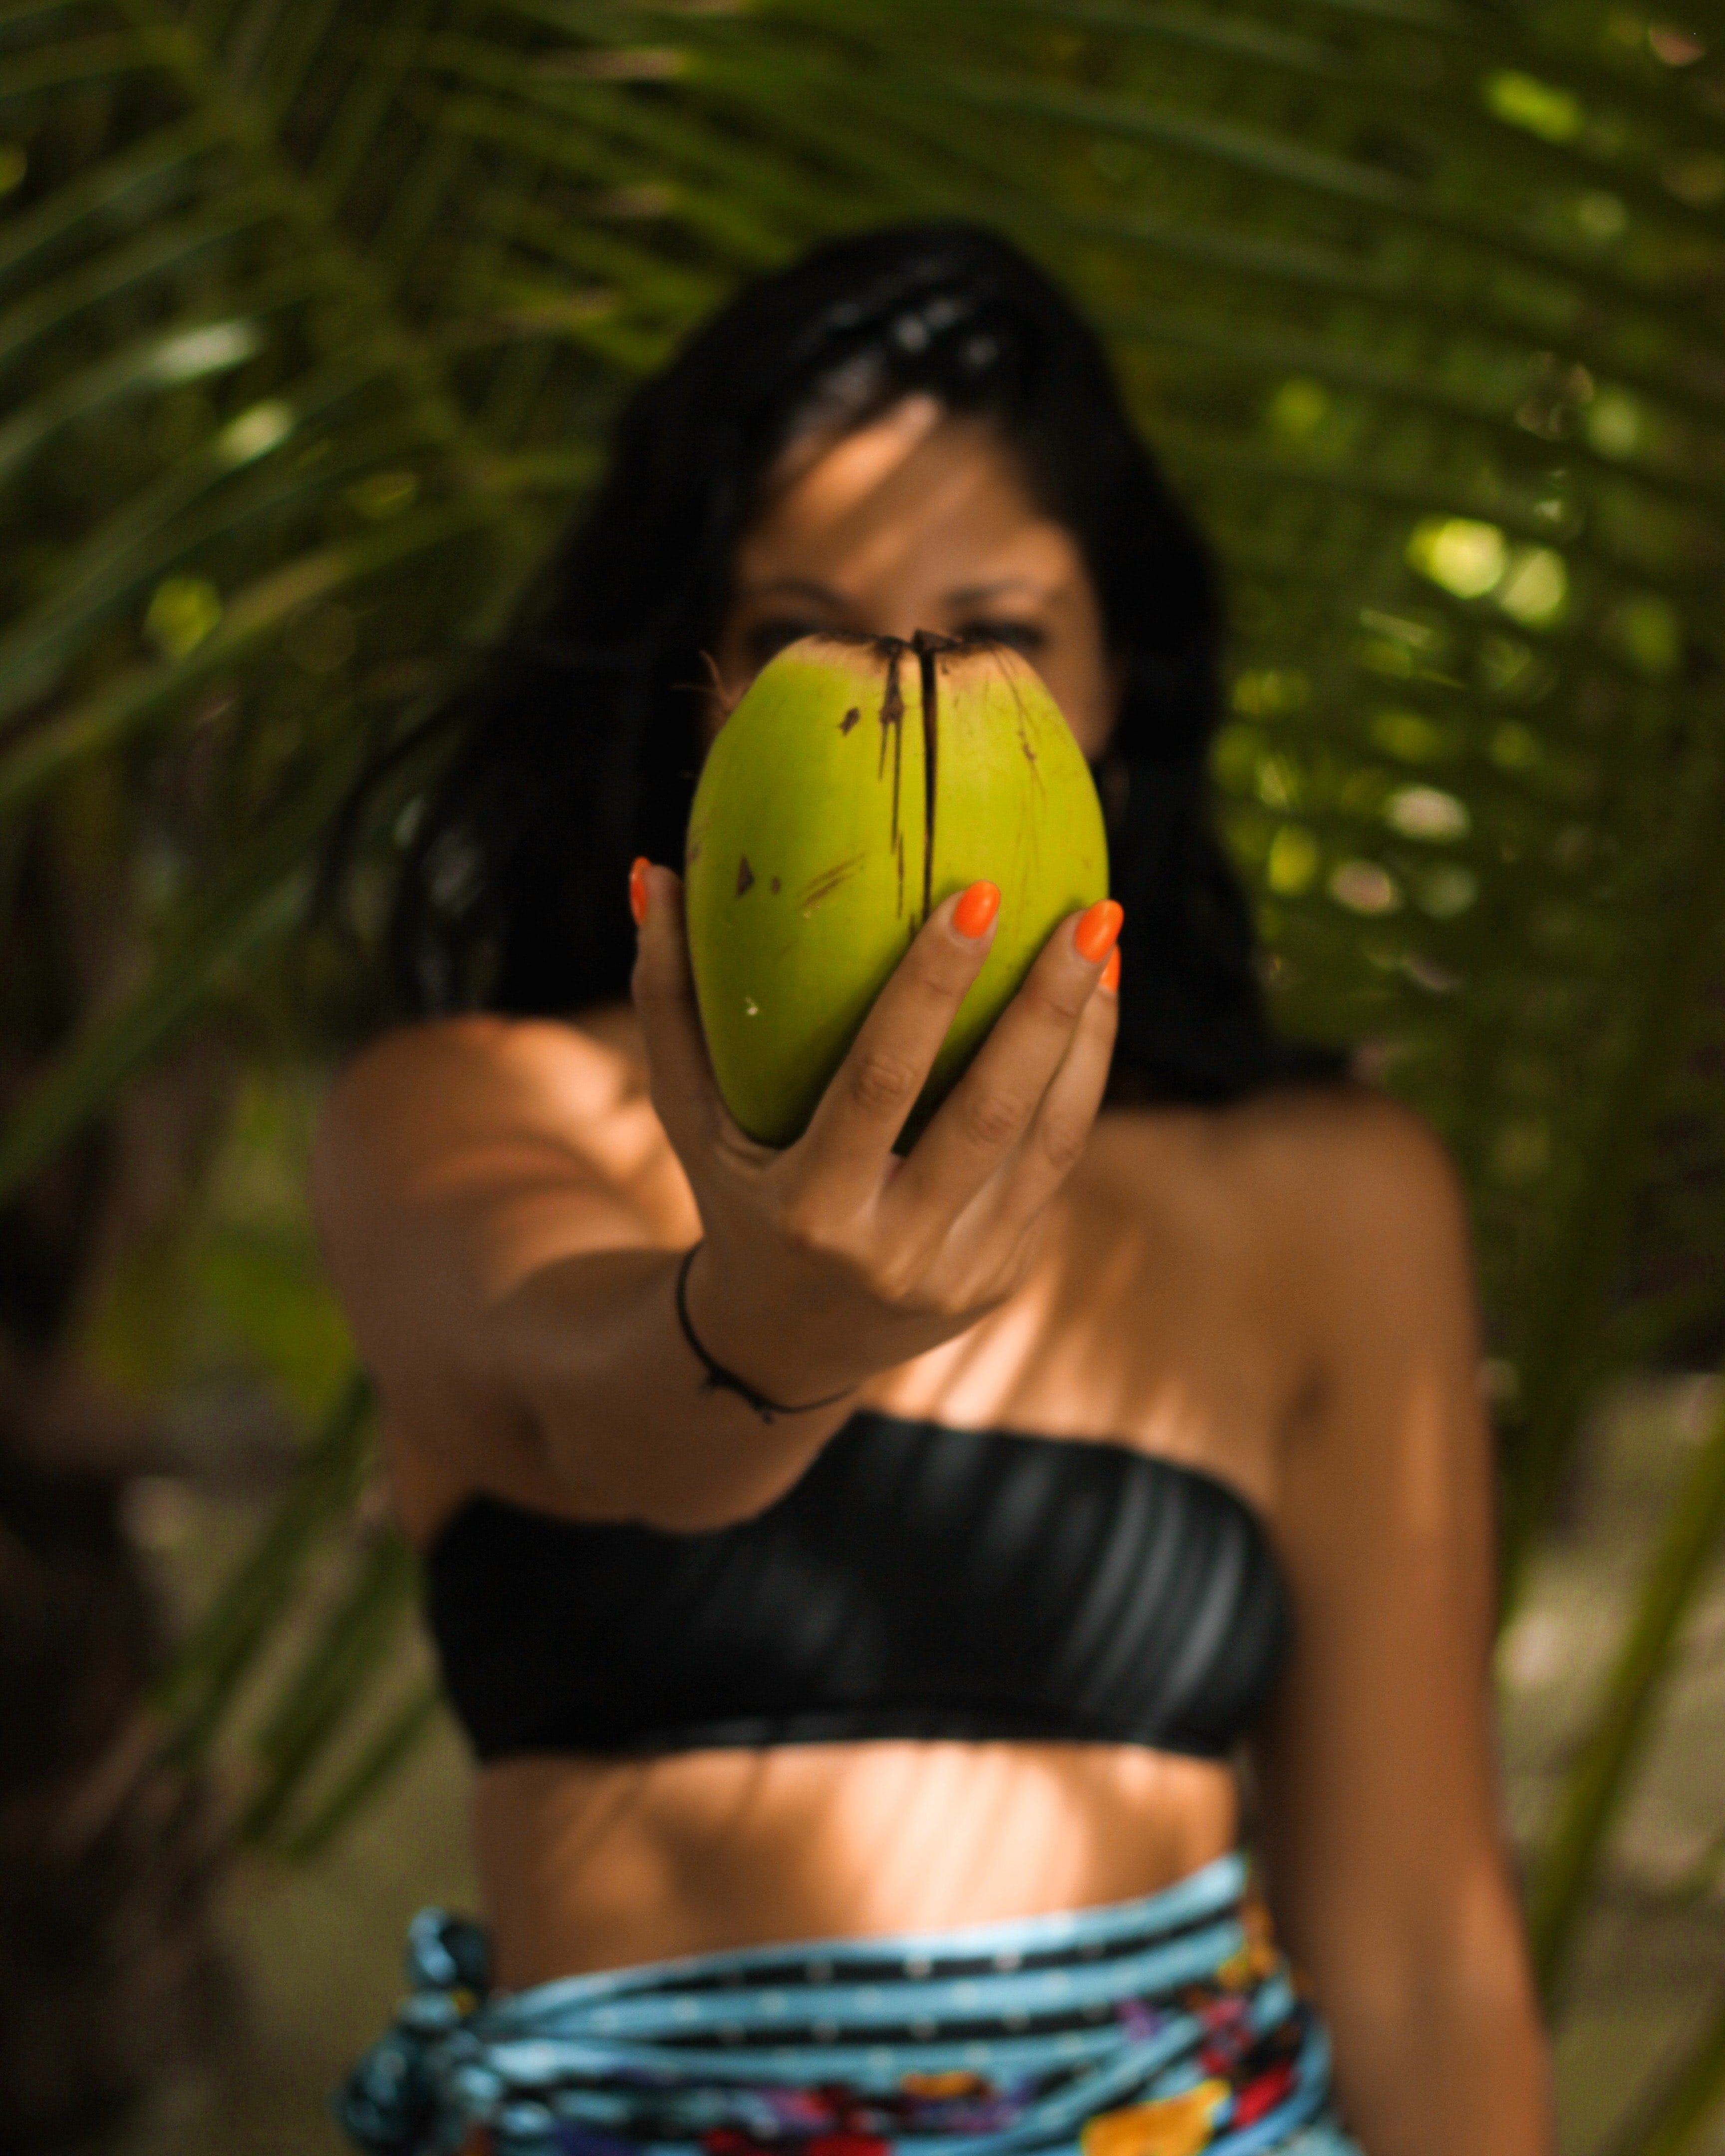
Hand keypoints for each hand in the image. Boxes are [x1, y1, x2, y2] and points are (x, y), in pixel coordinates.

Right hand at [630, 863, 1121, 1403]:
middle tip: (1089, 912)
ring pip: (1052, 1143)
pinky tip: (1093, 1009)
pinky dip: (1081, 1083)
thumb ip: (666, 1001)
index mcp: (811, 1209)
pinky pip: (1055, 1167)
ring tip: (1106, 944)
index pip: (882, 1082)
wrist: (784, 1347)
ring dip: (1088, 1039)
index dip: (931, 989)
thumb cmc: (731, 1197)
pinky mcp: (1005, 1275)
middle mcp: (893, 1251)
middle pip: (989, 1114)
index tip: (976, 895)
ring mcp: (960, 1273)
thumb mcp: (686, 1118)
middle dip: (1047, 1007)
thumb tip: (657, 871)